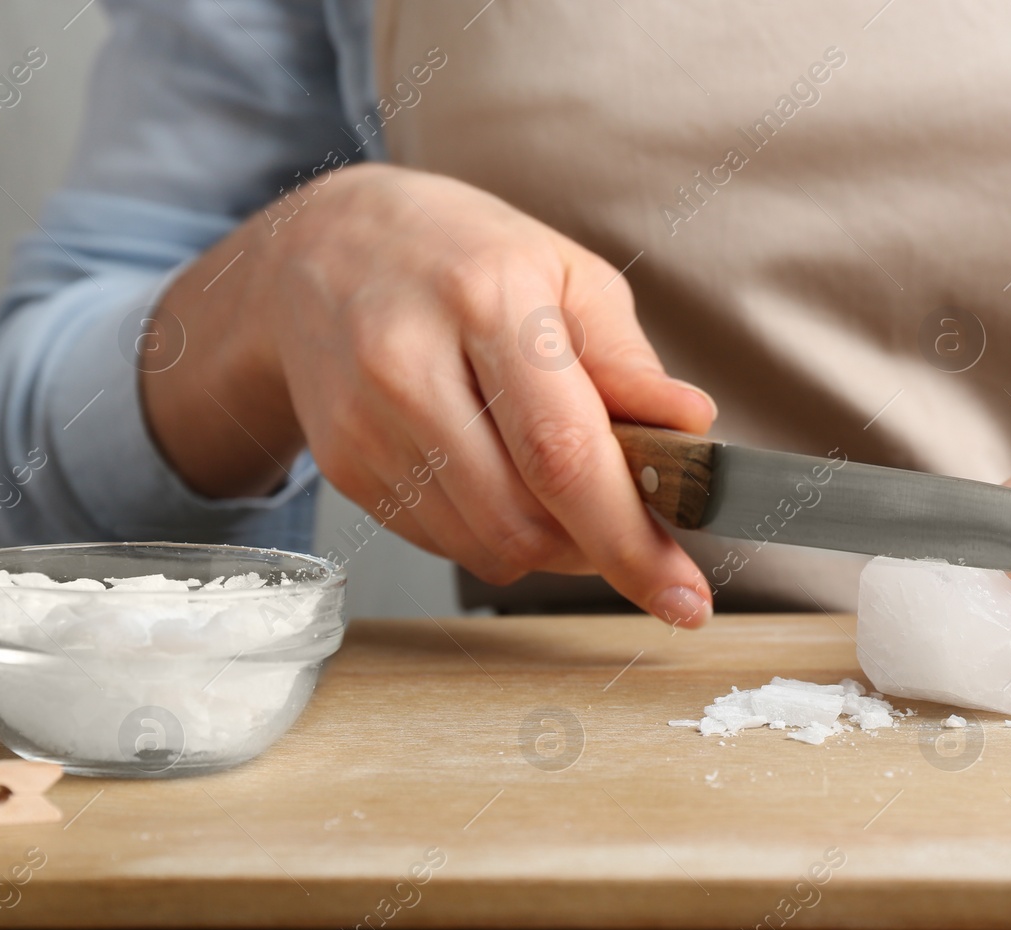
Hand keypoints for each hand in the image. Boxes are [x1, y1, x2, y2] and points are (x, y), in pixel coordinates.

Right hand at [142, 163, 716, 625]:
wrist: (318, 250)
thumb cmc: (462, 256)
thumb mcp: (565, 274)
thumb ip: (628, 361)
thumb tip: (692, 427)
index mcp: (486, 299)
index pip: (564, 453)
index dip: (630, 540)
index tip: (684, 598)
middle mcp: (409, 363)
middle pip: (523, 520)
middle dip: (598, 546)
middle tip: (631, 519)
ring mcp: (365, 423)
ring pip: (486, 547)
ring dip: (549, 544)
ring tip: (562, 484)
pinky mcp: (342, 466)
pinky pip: (445, 542)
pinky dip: (493, 532)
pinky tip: (498, 473)